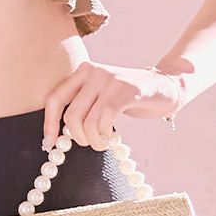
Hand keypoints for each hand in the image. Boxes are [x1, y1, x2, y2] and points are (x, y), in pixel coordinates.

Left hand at [41, 60, 182, 151]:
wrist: (167, 86)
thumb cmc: (128, 98)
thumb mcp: (99, 97)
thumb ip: (81, 107)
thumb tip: (55, 136)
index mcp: (82, 72)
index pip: (55, 98)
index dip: (49, 123)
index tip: (50, 144)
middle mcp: (93, 71)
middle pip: (71, 115)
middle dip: (79, 137)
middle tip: (92, 143)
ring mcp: (110, 79)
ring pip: (88, 121)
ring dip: (95, 140)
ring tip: (104, 142)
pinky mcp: (126, 90)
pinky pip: (105, 119)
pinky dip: (106, 135)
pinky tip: (113, 136)